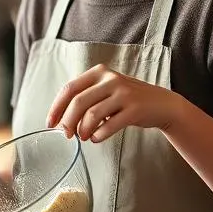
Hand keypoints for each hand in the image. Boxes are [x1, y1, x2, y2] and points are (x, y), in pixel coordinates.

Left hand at [46, 66, 185, 142]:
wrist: (161, 104)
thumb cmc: (127, 100)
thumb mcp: (106, 90)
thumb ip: (86, 99)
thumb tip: (61, 120)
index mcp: (99, 72)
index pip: (69, 89)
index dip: (57, 108)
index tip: (50, 123)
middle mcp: (111, 79)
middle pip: (78, 102)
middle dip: (67, 122)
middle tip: (66, 135)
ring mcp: (124, 93)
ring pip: (92, 115)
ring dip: (83, 130)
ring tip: (84, 137)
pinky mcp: (134, 109)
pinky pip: (109, 125)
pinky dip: (98, 135)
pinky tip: (97, 139)